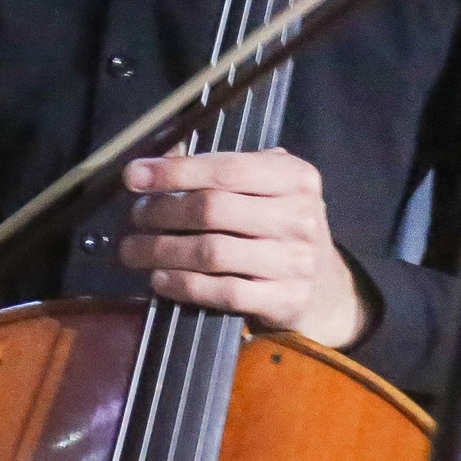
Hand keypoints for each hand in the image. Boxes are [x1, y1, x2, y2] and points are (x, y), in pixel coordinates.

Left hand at [121, 148, 369, 347]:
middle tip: (135, 216)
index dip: (175, 171)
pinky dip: (184, 285)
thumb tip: (158, 162)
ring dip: (162, 251)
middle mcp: (300, 215)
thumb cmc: (281, 228)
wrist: (326, 288)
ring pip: (213, 253)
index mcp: (295, 177)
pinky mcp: (286, 299)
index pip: (228, 168)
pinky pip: (224, 292)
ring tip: (134, 250)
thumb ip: (223, 172)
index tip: (134, 175)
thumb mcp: (268, 189)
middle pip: (214, 209)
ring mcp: (295, 261)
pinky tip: (160, 279)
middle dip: (163, 212)